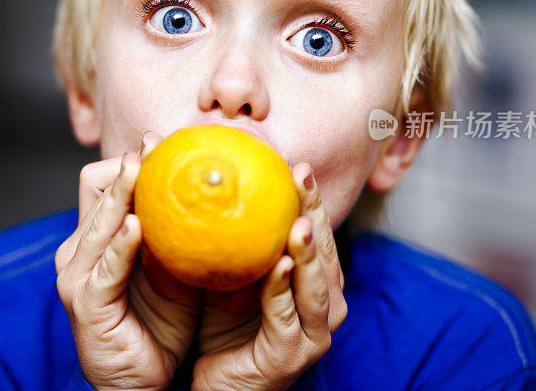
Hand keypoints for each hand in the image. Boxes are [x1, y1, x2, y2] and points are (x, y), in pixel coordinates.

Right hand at [55, 133, 199, 390]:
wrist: (141, 381)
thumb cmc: (162, 323)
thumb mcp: (175, 270)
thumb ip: (181, 235)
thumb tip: (219, 195)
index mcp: (98, 239)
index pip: (101, 185)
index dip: (126, 163)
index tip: (159, 143)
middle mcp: (79, 251)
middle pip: (94, 192)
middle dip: (123, 167)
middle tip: (151, 145)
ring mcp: (77, 276)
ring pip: (97, 222)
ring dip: (120, 193)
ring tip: (139, 167)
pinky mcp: (86, 303)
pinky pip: (104, 268)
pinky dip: (120, 245)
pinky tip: (138, 226)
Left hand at [192, 163, 347, 390]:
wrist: (215, 383)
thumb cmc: (222, 325)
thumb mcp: (230, 275)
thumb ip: (233, 240)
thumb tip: (212, 183)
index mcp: (313, 284)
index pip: (314, 234)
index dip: (309, 200)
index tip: (296, 166)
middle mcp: (323, 307)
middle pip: (322, 252)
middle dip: (313, 212)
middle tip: (301, 175)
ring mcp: (312, 334)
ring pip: (316, 285)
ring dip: (307, 251)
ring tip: (298, 219)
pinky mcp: (290, 356)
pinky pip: (286, 317)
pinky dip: (283, 290)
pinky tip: (277, 263)